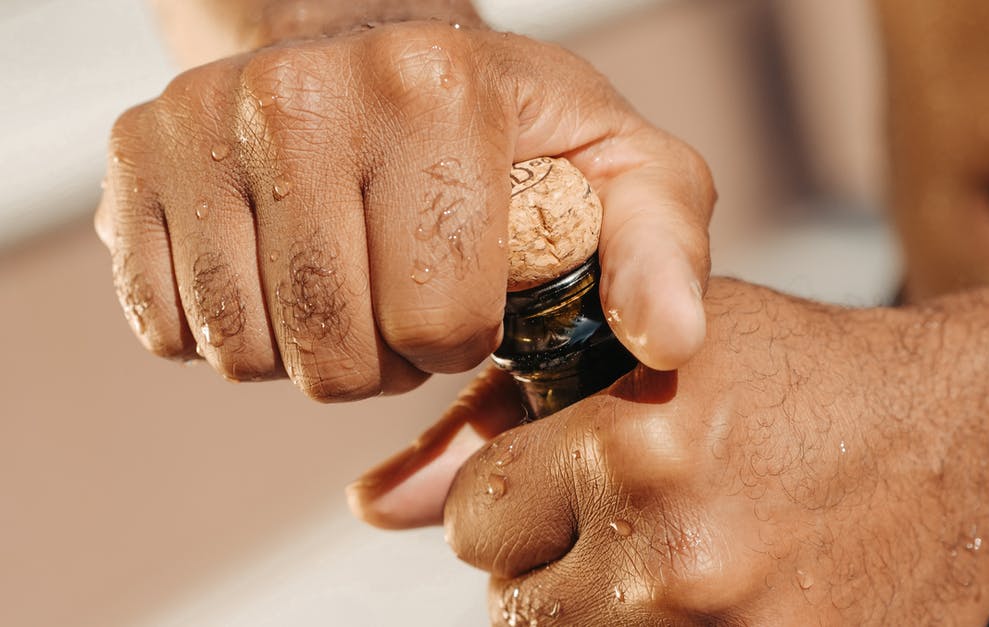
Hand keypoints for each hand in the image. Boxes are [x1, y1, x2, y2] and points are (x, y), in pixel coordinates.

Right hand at [94, 20, 713, 400]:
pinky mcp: (134, 161)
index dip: (464, 337)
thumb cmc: (507, 126)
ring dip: (310, 350)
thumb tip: (669, 342)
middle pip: (335, 353)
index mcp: (432, 89)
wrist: (374, 50)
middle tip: (404, 298)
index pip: (439, 320)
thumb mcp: (618, 169)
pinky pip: (172, 330)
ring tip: (348, 284)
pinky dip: (234, 331)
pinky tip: (280, 272)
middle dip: (386, 357)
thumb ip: (658, 250)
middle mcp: (300, 93)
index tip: (472, 294)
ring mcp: (201, 121)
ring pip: (248, 352)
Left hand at [356, 279, 988, 623]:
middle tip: (628, 520)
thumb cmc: (801, 375)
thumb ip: (501, 417)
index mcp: (631, 442)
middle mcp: (668, 549)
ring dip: (599, 609)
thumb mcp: (656, 349)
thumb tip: (376, 505)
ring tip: (669, 555)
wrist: (959, 437)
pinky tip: (709, 588)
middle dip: (553, 560)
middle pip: (512, 604)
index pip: (476, 517)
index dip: (517, 496)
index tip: (564, 479)